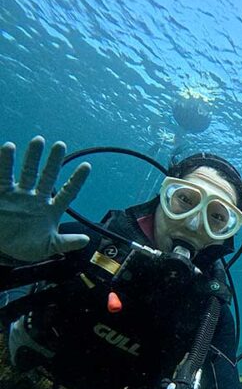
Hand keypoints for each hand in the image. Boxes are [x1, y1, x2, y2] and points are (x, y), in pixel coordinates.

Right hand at [0, 136, 90, 262]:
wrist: (2, 248)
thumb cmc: (28, 247)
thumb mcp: (50, 247)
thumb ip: (66, 243)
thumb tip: (86, 240)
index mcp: (52, 210)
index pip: (67, 192)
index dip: (76, 180)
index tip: (86, 165)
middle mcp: (37, 198)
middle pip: (47, 176)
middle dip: (54, 161)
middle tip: (60, 144)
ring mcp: (20, 194)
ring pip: (28, 172)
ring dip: (32, 157)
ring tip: (38, 140)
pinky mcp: (2, 192)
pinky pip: (4, 176)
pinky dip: (5, 163)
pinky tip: (7, 148)